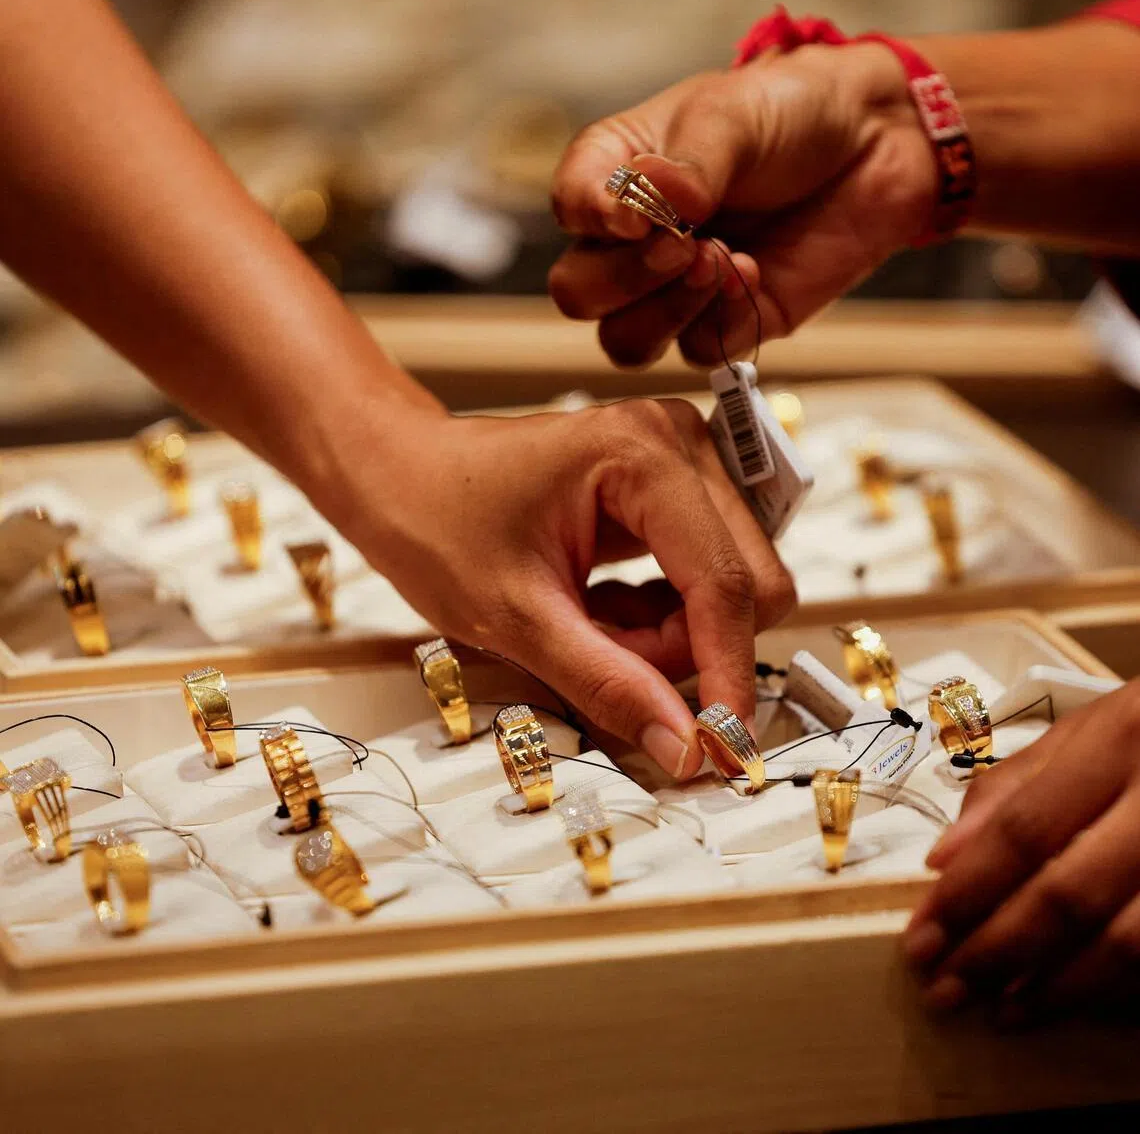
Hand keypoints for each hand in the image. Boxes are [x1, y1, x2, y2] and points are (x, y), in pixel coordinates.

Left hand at [325, 398, 794, 776]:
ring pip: (731, 587)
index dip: (728, 674)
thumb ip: (608, 683)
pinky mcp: (674, 488)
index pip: (724, 584)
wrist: (400, 474)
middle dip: (686, 648)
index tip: (722, 746)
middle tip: (608, 660)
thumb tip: (686, 747)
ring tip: (589, 628)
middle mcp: (679, 444)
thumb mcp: (516, 618)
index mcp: (643, 455)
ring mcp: (682, 463)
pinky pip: (705, 578)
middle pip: (747, 583)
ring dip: (672, 636)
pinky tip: (600, 608)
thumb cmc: (436, 520)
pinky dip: (662, 617)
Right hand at [548, 42, 934, 366]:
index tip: (636, 214)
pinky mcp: (722, 325)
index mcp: (616, 176)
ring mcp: (673, 291)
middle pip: (580, 294)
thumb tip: (655, 206)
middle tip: (685, 243)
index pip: (569, 209)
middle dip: (626, 278)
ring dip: (667, 310)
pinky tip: (756, 273)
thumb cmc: (791, 115)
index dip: (592, 220)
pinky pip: (696, 351)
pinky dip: (723, 320)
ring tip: (721, 261)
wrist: (874, 147)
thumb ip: (686, 166)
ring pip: (624, 342)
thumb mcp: (731, 117)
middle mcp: (632, 241)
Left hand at [902, 680, 1139, 1021]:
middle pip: (1069, 894)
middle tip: (945, 990)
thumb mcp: (1084, 732)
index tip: (918, 942)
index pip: (1024, 831)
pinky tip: (1070, 1000)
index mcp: (1117, 744)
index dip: (966, 893)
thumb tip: (940, 861)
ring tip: (1002, 1012)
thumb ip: (1010, 789)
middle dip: (997, 950)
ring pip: (1128, 942)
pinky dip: (1114, 988)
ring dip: (1057, 987)